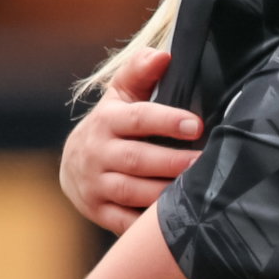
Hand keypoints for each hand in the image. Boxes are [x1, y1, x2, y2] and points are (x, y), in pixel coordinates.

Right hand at [62, 47, 203, 232]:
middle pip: (137, 159)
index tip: (197, 125)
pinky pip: (125, 221)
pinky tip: (176, 219)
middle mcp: (97, 153)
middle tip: (205, 162)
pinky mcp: (99, 212)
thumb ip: (140, 73)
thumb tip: (164, 55)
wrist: (73, 165)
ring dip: (165, 193)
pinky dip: (147, 223)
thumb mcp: (121, 96)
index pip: (138, 119)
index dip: (167, 121)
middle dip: (173, 162)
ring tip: (198, 191)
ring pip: (132, 192)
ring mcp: (96, 185)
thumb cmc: (112, 125)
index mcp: (106, 121)